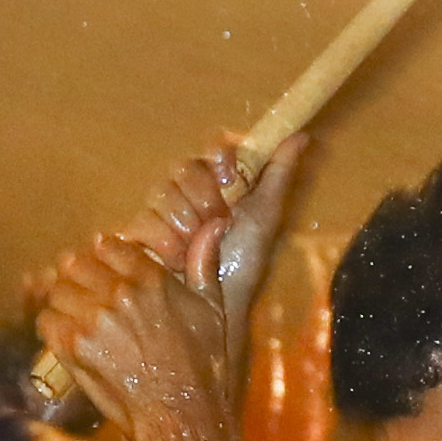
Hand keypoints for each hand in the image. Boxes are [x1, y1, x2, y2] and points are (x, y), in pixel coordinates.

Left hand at [32, 220, 242, 432]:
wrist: (180, 412)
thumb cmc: (202, 365)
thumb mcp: (212, 308)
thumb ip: (203, 263)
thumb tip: (214, 224)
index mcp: (150, 277)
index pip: (108, 246)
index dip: (102, 255)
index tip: (102, 267)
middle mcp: (117, 292)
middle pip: (75, 264)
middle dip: (77, 275)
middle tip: (82, 291)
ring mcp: (92, 319)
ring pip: (57, 291)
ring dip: (63, 300)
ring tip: (73, 315)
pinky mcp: (73, 347)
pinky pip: (46, 320)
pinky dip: (53, 326)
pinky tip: (66, 336)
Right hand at [143, 132, 310, 316]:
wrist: (220, 304)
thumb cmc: (245, 260)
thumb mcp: (265, 216)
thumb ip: (278, 174)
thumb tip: (301, 136)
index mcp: (219, 180)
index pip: (212, 148)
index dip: (219, 157)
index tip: (231, 177)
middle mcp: (188, 189)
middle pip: (183, 167)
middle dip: (203, 196)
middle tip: (218, 222)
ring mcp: (162, 210)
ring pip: (161, 192)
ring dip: (185, 222)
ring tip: (199, 248)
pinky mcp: (141, 234)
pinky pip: (143, 221)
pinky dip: (165, 241)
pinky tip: (178, 259)